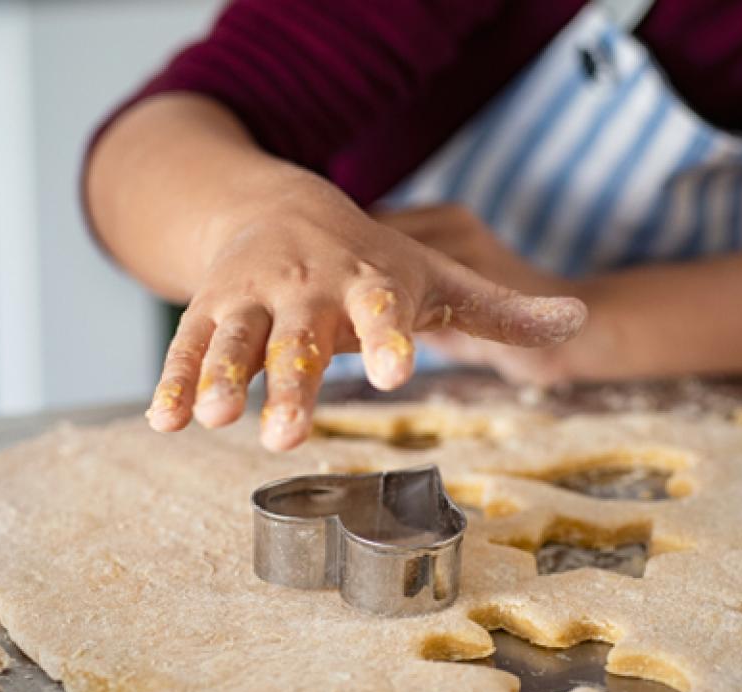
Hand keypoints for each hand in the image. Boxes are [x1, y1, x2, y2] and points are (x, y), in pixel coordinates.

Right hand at [145, 183, 587, 450]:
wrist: (280, 204)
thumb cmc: (372, 258)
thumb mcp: (436, 277)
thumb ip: (501, 310)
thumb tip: (577, 323)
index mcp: (369, 281)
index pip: (385, 309)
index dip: (391, 339)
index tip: (398, 372)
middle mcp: (308, 287)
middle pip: (300, 338)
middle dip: (292, 384)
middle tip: (285, 437)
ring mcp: (253, 296)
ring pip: (237, 338)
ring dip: (224, 378)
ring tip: (216, 418)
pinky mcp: (209, 308)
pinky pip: (189, 346)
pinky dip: (175, 381)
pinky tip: (164, 422)